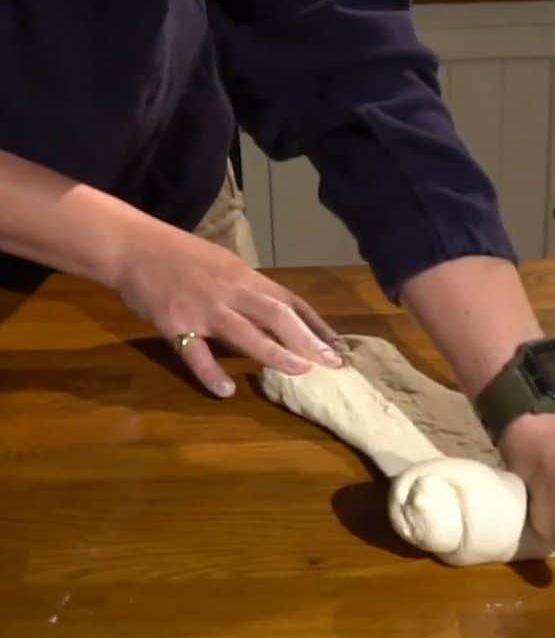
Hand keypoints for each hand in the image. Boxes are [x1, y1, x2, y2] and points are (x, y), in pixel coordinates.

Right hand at [114, 223, 342, 396]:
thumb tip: (278, 312)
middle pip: (277, 315)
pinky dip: (211, 373)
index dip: (316, 324)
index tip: (339, 345)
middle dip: (308, 340)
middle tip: (331, 363)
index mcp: (245, 276)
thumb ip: (249, 288)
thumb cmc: (180, 255)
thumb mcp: (223, 264)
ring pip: (246, 333)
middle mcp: (231, 291)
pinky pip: (196, 353)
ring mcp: (204, 308)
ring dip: (275, 353)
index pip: (290, 301)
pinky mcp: (175, 324)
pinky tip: (226, 391)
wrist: (131, 246)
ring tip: (300, 372)